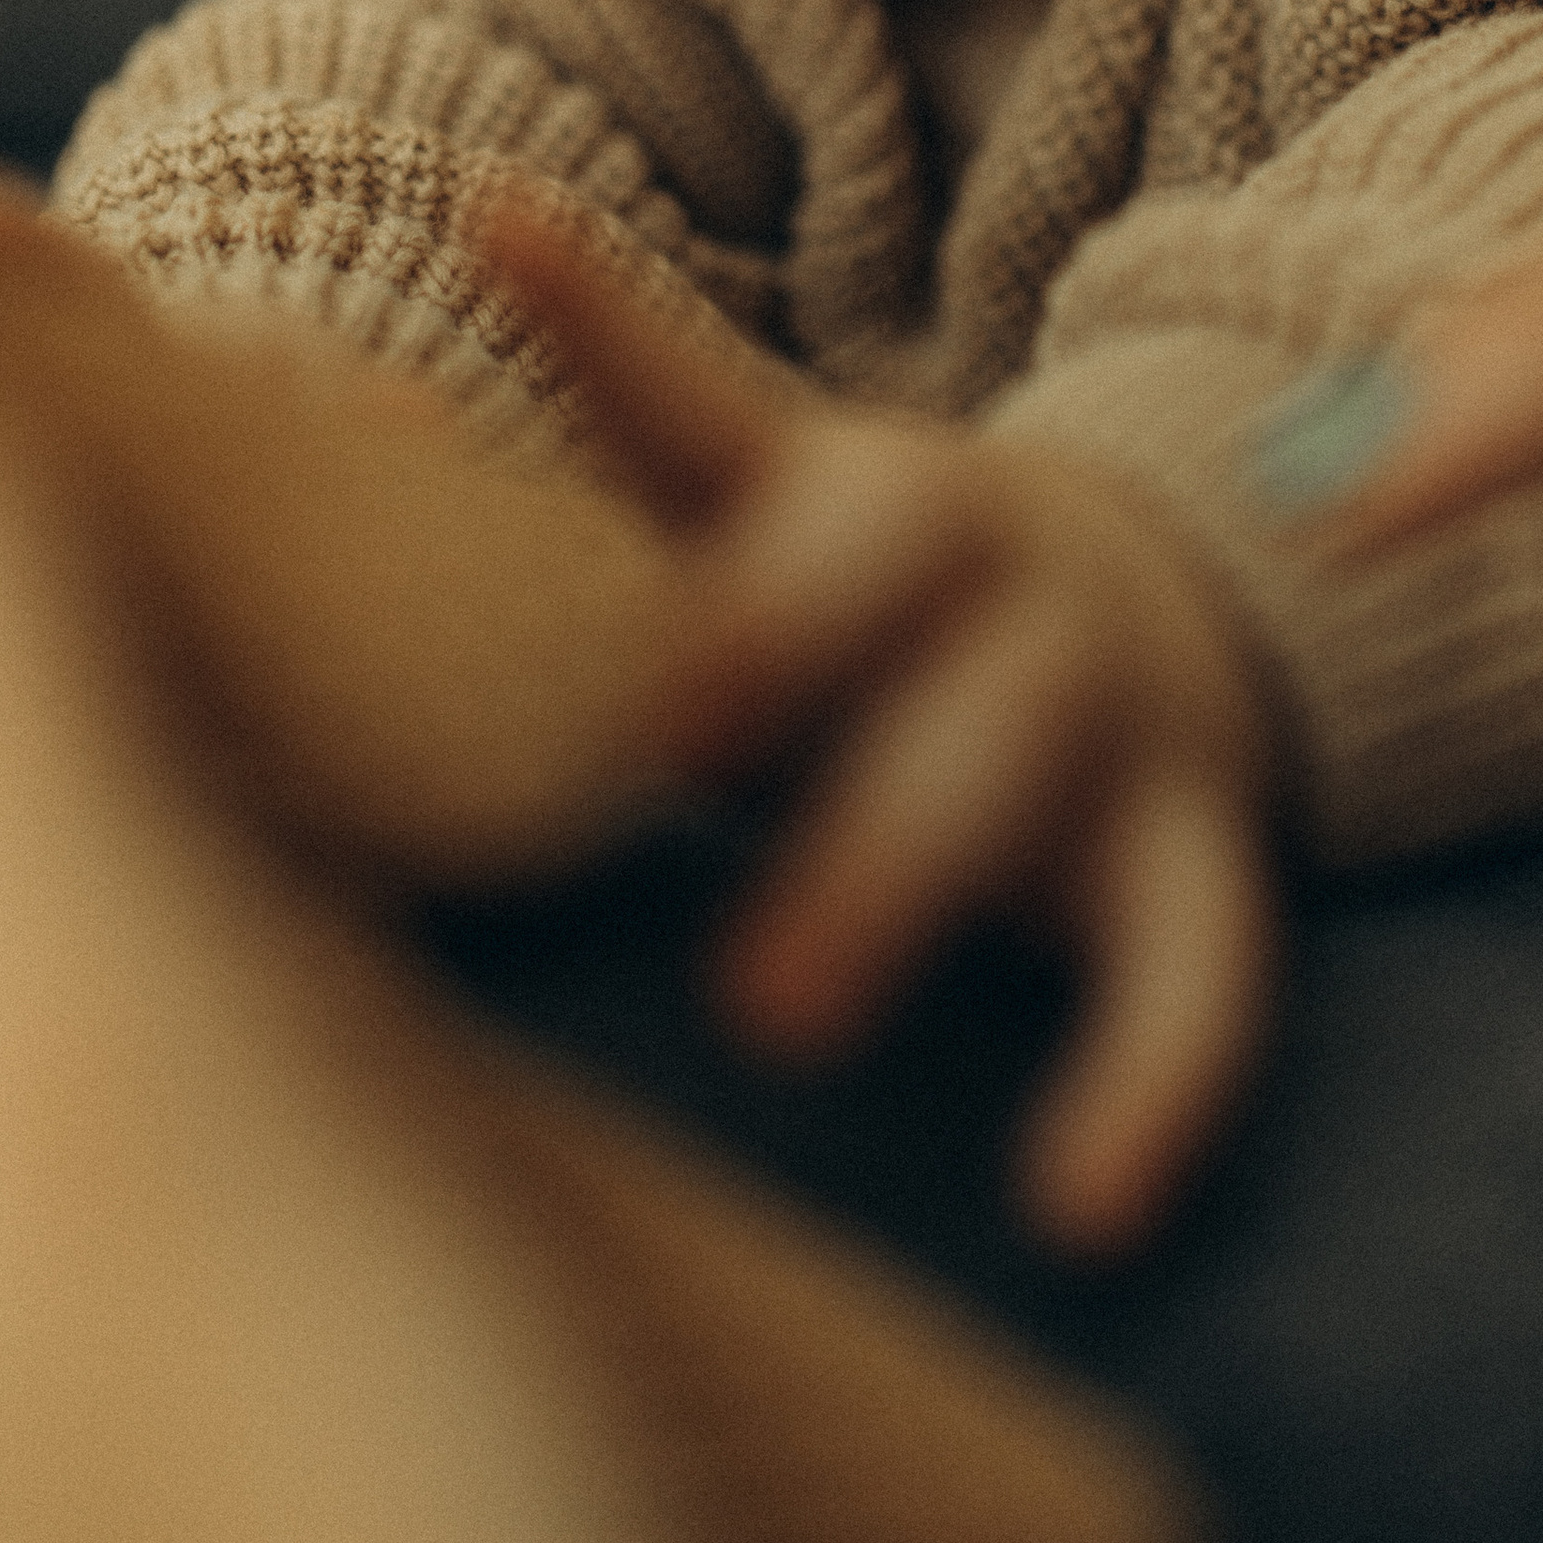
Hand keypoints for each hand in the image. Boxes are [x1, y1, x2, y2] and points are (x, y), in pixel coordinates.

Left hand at [481, 201, 1281, 1253]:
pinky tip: (1083, 1205)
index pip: (717, 412)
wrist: (1137, 615)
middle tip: (663, 742)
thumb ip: (573, 472)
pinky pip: (1199, 958)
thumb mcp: (730, 506)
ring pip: (1021, 752)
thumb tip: (343, 412)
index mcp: (836, 474)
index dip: (618, 360)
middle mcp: (979, 557)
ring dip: (904, 866)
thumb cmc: (853, 587)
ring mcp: (1099, 696)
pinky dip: (1155, 1077)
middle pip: (897, 569)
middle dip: (786, 639)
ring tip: (775, 1011)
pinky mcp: (1191, 844)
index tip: (527, 337)